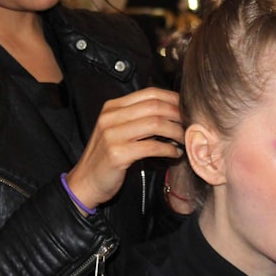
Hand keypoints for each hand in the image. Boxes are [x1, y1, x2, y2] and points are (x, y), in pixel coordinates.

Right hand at [65, 87, 182, 209]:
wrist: (85, 182)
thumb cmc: (106, 157)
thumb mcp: (118, 130)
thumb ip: (138, 119)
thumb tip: (172, 112)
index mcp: (112, 107)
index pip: (149, 93)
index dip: (172, 98)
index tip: (186, 108)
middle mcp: (111, 117)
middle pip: (154, 106)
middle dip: (178, 114)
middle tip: (190, 124)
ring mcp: (112, 135)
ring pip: (156, 124)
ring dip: (176, 132)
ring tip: (185, 139)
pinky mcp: (117, 154)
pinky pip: (152, 147)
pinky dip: (168, 150)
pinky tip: (175, 154)